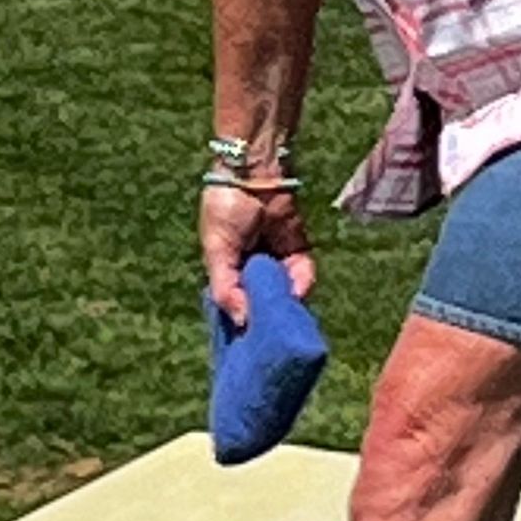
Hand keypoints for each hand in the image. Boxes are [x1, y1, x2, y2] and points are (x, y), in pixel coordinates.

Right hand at [199, 182, 314, 324]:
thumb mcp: (216, 251)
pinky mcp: (298, 252)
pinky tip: (297, 287)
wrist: (253, 175)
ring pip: (286, 294)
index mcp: (228, 273)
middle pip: (265, 305)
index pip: (237, 307)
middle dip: (270, 317)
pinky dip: (303, 282)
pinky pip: (304, 275)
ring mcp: (277, 264)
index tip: (250, 345)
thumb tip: (242, 322)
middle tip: (274, 332)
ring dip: (287, 301)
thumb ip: (226, 288)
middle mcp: (253, 272)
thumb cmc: (226, 210)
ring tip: (285, 306)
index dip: (244, 325)